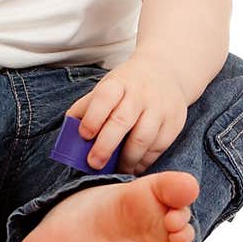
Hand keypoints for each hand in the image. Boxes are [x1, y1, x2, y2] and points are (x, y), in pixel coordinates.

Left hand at [65, 52, 188, 174]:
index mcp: (118, 83)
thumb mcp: (107, 86)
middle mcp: (141, 94)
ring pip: (143, 138)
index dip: (93, 118)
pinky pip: (159, 147)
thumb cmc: (128, 85)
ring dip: (127, 159)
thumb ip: (87, 107)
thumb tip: (67, 135)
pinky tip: (134, 167)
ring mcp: (160, 107)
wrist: (166, 70)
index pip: (104, 98)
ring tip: (115, 171)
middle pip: (122, 121)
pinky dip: (145, 161)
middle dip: (106, 146)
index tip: (84, 135)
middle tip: (94, 163)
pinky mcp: (175, 121)